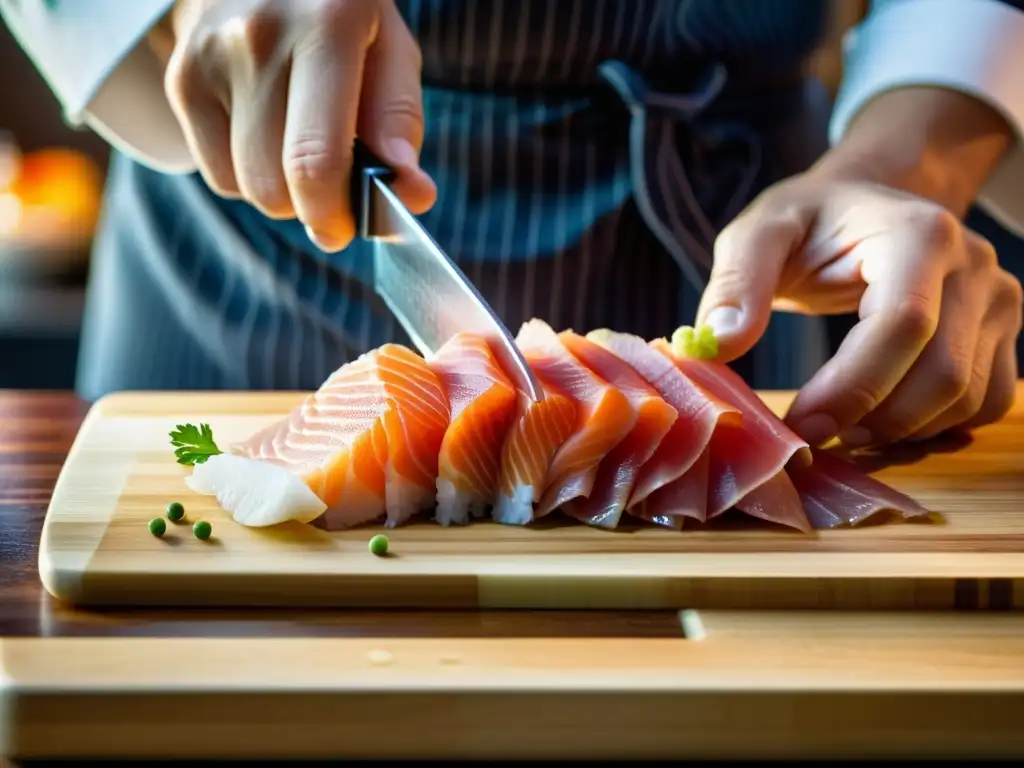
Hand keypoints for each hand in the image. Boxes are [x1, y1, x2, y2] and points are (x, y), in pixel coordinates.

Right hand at [162, 0, 435, 251]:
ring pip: (244, 187)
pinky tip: (267, 135)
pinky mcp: (181, 79)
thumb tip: (412, 193)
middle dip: (310, 209)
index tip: (344, 230)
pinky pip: (217, 174)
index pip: (315, 158)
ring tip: (301, 148)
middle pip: (274, 186)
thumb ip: (401, 122)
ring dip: (281, 192)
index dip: (331, 213)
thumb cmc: (343, 17)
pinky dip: (248, 175)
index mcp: (327, 26)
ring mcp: (209, 58)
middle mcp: (259, 38)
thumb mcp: (391, 50)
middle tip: (334, 194)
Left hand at [695, 172, 1022, 448]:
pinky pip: (985, 404)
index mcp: (918, 234)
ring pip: (967, 399)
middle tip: (813, 438)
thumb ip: (736, 282)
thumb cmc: (809, 221)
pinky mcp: (1001, 334)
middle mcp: (974, 267)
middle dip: (874, 421)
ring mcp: (998, 301)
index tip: (801, 425)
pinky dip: (933, 431)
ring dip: (902, 434)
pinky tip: (878, 426)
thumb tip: (721, 345)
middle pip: (943, 374)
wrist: (863, 207)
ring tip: (840, 432)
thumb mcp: (759, 232)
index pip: (902, 324)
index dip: (853, 387)